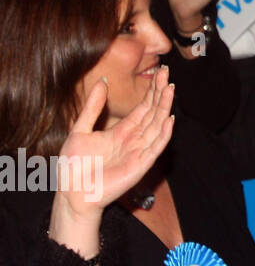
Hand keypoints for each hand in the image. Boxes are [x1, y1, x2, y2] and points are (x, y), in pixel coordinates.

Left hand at [56, 67, 174, 219]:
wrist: (72, 192)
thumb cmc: (74, 166)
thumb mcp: (80, 129)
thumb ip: (93, 107)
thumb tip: (103, 81)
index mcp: (122, 132)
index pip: (143, 108)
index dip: (151, 91)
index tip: (160, 72)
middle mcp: (134, 140)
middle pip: (153, 113)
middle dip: (161, 93)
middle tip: (168, 73)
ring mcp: (139, 151)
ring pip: (157, 125)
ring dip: (164, 107)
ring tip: (170, 88)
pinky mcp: (141, 164)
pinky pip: (156, 146)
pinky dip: (164, 133)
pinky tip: (169, 119)